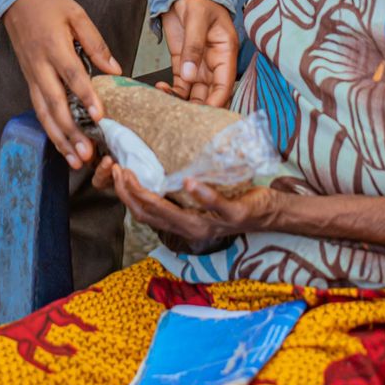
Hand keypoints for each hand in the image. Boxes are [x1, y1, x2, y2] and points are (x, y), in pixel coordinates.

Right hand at [3, 0, 121, 169]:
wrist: (14, 0)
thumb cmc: (48, 4)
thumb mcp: (76, 14)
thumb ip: (95, 43)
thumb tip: (115, 70)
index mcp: (53, 46)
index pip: (72, 75)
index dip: (86, 96)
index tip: (100, 116)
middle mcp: (40, 66)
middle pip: (55, 104)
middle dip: (71, 132)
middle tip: (86, 153)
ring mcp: (31, 76)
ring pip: (44, 114)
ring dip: (59, 139)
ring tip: (75, 160)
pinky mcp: (28, 81)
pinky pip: (38, 109)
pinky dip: (50, 130)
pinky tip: (61, 145)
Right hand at [101, 163, 283, 252]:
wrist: (270, 211)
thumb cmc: (233, 197)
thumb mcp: (201, 192)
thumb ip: (181, 184)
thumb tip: (160, 156)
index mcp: (182, 221)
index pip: (144, 213)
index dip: (125, 195)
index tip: (114, 171)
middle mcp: (192, 228)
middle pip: (151, 215)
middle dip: (130, 193)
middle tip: (118, 169)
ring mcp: (212, 223)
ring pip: (176, 216)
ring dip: (152, 195)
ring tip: (136, 174)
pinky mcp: (234, 215)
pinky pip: (214, 206)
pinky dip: (200, 195)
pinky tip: (188, 181)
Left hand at [161, 0, 237, 105]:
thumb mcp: (197, 19)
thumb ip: (193, 47)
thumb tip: (190, 76)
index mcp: (225, 51)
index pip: (225, 82)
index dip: (217, 100)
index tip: (205, 114)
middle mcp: (214, 61)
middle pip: (210, 92)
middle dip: (199, 107)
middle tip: (181, 116)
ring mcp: (198, 63)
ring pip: (194, 92)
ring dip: (182, 101)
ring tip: (165, 103)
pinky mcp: (183, 62)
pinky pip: (180, 84)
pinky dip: (172, 91)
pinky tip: (160, 90)